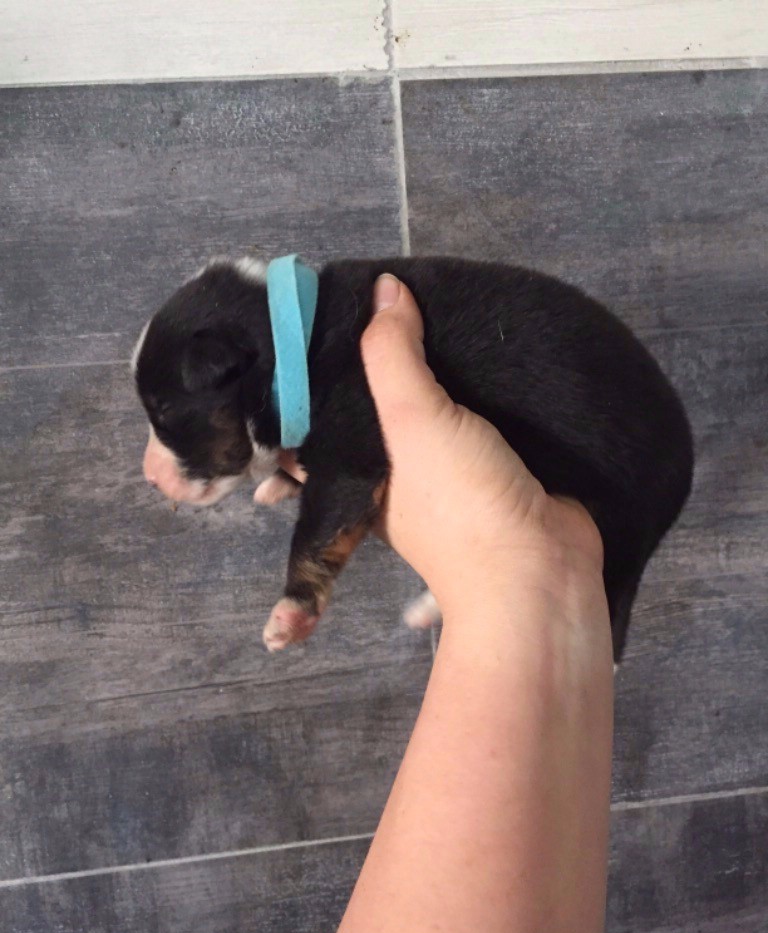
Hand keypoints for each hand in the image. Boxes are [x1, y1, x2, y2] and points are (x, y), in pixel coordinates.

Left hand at [282, 274, 603, 622]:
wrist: (543, 569)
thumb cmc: (460, 504)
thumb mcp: (412, 422)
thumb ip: (392, 356)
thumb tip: (382, 287)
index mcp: (358, 475)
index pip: (322, 420)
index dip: (317, 376)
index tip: (319, 319)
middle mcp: (397, 474)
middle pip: (380, 409)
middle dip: (383, 363)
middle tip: (387, 295)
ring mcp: (451, 472)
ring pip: (434, 411)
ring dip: (437, 372)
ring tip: (438, 304)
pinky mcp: (498, 468)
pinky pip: (482, 419)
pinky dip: (482, 389)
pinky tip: (488, 345)